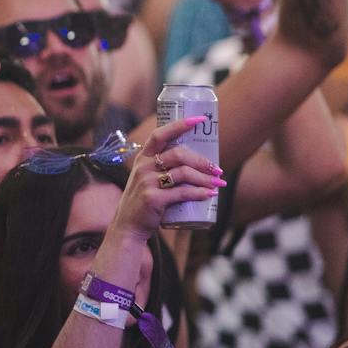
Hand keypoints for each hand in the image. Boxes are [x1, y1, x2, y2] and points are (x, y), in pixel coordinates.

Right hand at [114, 118, 223, 241]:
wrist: (128, 227)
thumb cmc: (144, 202)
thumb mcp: (147, 179)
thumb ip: (163, 169)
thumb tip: (198, 163)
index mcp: (142, 158)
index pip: (160, 135)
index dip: (180, 125)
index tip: (200, 120)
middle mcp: (143, 167)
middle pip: (178, 154)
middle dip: (202, 161)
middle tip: (217, 170)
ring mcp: (146, 183)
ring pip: (183, 173)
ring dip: (205, 178)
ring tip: (219, 184)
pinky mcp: (153, 199)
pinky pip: (182, 193)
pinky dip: (199, 193)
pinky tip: (210, 194)